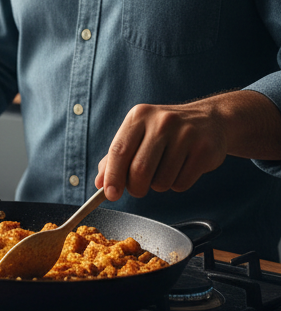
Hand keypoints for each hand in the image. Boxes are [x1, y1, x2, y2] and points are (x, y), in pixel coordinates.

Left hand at [95, 90, 280, 201]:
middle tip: (138, 188)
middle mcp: (162, 122)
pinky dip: (177, 184)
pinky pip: (182, 183)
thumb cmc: (165, 132)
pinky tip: (182, 168)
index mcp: (139, 116)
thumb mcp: (138, 135)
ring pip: (161, 181)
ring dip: (159, 185)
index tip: (110, 194)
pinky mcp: (204, 149)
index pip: (119, 150)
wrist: (210, 120)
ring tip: (165, 169)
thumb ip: (115, 158)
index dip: (112, 176)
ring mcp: (186, 134)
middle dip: (136, 187)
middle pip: (139, 170)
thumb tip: (100, 183)